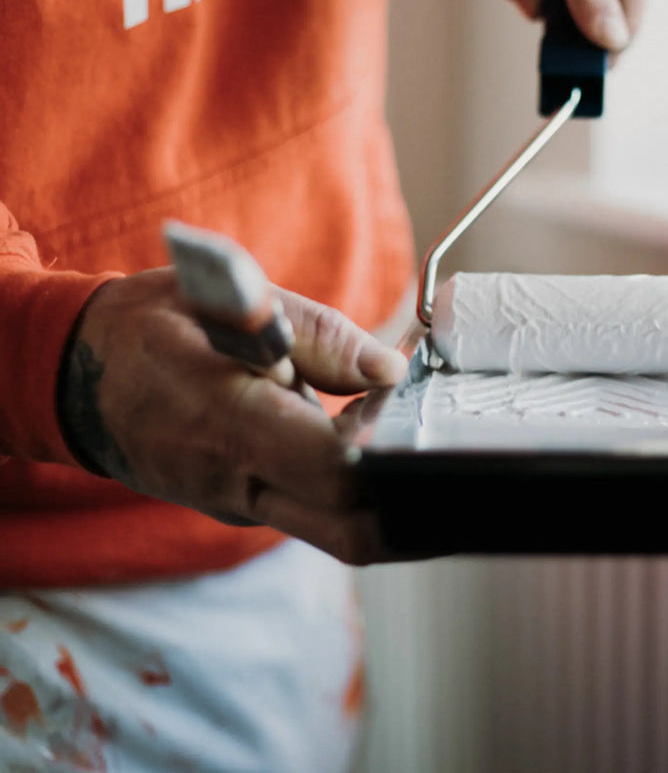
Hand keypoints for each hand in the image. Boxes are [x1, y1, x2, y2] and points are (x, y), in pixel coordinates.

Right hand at [57, 268, 407, 564]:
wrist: (74, 375)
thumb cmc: (149, 326)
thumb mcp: (225, 299)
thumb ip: (315, 334)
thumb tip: (390, 369)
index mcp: (226, 423)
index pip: (336, 473)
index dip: (390, 450)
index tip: (411, 406)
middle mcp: (234, 484)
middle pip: (352, 530)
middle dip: (408, 496)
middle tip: (430, 434)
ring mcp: (238, 504)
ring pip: (338, 524)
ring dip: (379, 481)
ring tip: (385, 409)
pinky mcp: (245, 505)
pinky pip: (312, 506)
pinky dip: (348, 476)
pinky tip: (356, 421)